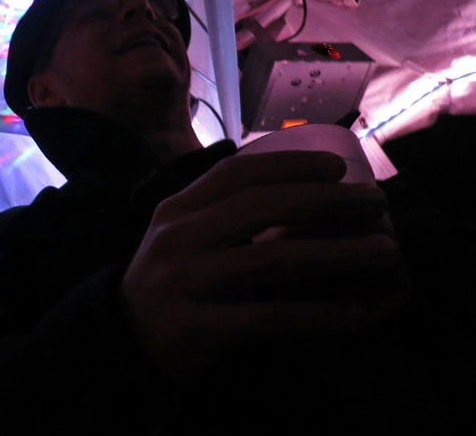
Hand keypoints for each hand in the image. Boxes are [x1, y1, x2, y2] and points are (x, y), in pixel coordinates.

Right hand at [121, 150, 406, 387]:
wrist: (125, 342)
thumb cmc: (170, 284)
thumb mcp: (182, 238)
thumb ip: (222, 215)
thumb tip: (306, 197)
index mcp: (177, 210)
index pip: (235, 174)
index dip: (289, 165)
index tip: (338, 167)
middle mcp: (179, 238)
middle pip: (260, 206)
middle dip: (327, 200)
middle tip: (376, 204)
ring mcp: (185, 282)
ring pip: (271, 259)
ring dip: (336, 253)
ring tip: (383, 252)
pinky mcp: (197, 328)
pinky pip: (268, 318)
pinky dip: (317, 316)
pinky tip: (354, 313)